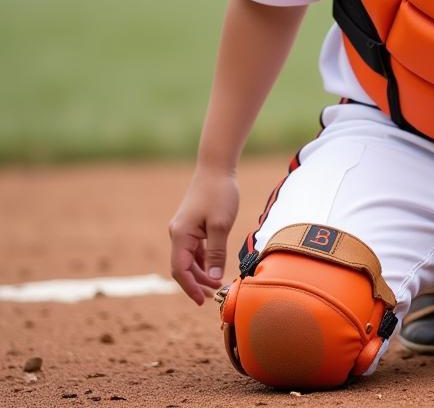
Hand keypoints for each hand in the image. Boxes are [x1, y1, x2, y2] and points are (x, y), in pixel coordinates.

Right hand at [168, 167, 239, 305]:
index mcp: (180, 235)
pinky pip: (194, 248)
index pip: (180, 270)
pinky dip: (203, 259)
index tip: (202, 300)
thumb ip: (216, 252)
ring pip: (188, 258)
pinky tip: (214, 266)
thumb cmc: (219, 193)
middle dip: (196, 282)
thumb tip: (215, 277)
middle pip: (183, 267)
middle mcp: (177, 233)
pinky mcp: (192, 224)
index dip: (190, 287)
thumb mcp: (221, 225)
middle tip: (214, 294)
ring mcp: (184, 229)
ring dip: (200, 272)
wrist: (216, 167)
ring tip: (216, 283)